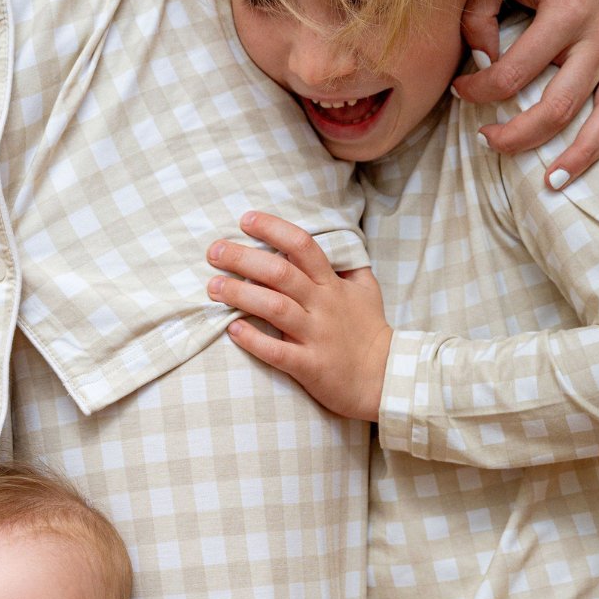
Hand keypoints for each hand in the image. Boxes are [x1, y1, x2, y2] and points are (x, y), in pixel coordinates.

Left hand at [207, 211, 391, 420]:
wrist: (386, 378)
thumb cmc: (370, 333)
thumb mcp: (366, 290)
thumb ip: (348, 265)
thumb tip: (335, 240)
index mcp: (333, 285)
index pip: (302, 246)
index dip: (273, 228)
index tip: (245, 220)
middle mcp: (323, 305)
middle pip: (280, 273)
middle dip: (243, 258)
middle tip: (214, 252)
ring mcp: (316, 335)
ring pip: (274, 308)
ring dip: (240, 294)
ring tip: (212, 287)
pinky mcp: (310, 366)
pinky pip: (277, 352)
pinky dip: (253, 340)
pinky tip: (232, 329)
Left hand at [453, 0, 598, 187]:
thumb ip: (479, 18)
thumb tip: (480, 65)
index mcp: (568, 10)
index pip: (513, 75)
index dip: (479, 92)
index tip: (458, 91)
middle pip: (558, 107)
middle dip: (518, 135)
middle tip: (486, 142)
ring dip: (577, 155)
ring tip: (552, 184)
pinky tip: (575, 164)